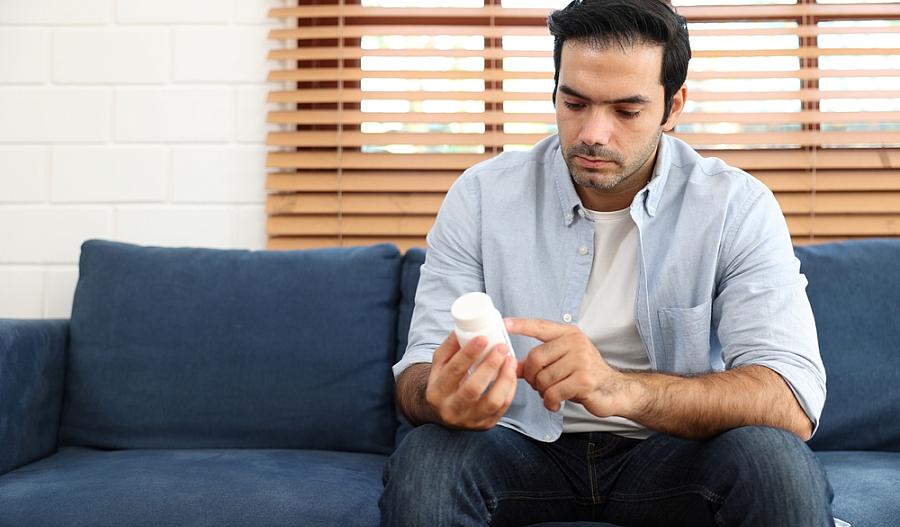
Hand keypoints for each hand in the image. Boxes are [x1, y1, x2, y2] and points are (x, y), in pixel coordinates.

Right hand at [424, 331, 517, 429]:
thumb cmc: (443, 381)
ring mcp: (469, 420)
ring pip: (491, 401)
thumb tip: (465, 327)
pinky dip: (510, 389)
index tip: (483, 338)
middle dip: (490, 365)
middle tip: (502, 347)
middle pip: (472, 388)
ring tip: (510, 360)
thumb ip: (451, 346)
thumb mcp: (440, 363)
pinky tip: (512, 373)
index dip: (469, 353)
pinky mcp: (484, 424)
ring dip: (504, 378)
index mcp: (437, 390)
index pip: (453, 370)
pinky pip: (501, 407)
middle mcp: (451, 408)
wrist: (441, 412)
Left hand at [506, 317, 628, 416]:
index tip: (503, 323)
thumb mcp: (561, 362)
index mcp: (568, 334)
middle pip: (535, 358)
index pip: (540, 326)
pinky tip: (556, 404)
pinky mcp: (584, 380)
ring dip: (542, 392)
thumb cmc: (584, 374)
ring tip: (551, 394)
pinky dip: (550, 402)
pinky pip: (553, 392)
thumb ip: (538, 361)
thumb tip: (511, 364)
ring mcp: (581, 360)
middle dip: (531, 376)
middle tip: (537, 386)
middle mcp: (575, 343)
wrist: (613, 390)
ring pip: (543, 378)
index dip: (520, 325)